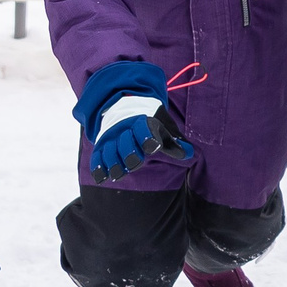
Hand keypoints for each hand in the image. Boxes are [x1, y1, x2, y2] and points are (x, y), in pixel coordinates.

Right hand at [70, 59, 194, 181]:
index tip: (153, 146)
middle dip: (130, 155)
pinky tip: (102, 178)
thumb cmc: (149, 125)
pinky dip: (98, 168)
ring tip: (117, 174)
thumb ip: (175, 143)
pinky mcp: (101, 148)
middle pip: (125, 145)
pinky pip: (97, 158)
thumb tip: (189, 154)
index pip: (144, 130)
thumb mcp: (163, 129)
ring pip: (109, 152)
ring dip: (113, 164)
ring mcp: (111, 139)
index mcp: (142, 123)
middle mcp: (124, 130)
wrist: (124, 108)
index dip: (148, 138)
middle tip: (134, 163)